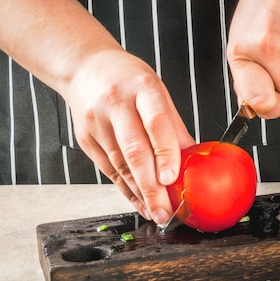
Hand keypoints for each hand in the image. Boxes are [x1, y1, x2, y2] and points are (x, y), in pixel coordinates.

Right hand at [64, 49, 194, 223]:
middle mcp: (116, 103)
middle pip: (134, 151)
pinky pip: (109, 170)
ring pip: (120, 165)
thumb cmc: (129, 80)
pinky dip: (126, 190)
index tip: (171, 179)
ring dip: (140, 194)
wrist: (86, 68)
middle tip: (165, 211)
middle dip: (151, 187)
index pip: (156, 123)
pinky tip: (139, 202)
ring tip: (156, 212)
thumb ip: (174, 127)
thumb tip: (194, 161)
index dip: (165, 153)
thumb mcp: (157, 92)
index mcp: (142, 88)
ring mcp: (96, 121)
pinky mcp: (85, 138)